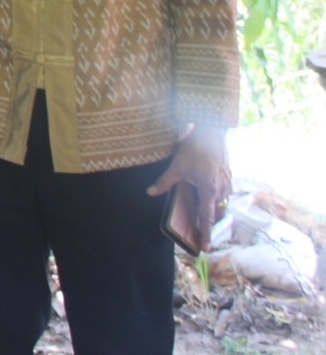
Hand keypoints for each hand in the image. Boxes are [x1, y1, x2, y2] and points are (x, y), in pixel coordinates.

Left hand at [147, 123, 230, 249]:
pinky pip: (225, 193)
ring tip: (205, 216)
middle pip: (216, 213)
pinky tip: (211, 195)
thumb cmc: (195, 149)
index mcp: (208, 190)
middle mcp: (221, 190)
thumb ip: (165, 182)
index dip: (205, 233)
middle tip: (202, 233)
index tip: (205, 247)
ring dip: (214, 210)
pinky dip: (218, 198)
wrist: (212, 132)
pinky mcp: (229, 176)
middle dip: (209, 223)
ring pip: (222, 203)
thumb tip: (150, 192)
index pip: (206, 217)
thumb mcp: (177, 166)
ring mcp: (227, 183)